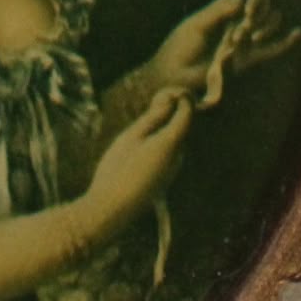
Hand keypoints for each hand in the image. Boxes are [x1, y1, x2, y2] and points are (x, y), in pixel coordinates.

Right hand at [83, 90, 190, 225]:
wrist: (112, 208)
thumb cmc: (118, 169)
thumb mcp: (132, 136)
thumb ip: (153, 118)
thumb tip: (170, 101)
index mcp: (172, 142)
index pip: (187, 112)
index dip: (181, 97)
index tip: (165, 92)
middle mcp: (179, 156)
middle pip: (183, 126)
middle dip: (173, 111)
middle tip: (153, 102)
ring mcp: (174, 170)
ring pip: (176, 140)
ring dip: (166, 127)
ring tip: (145, 122)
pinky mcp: (165, 179)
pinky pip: (170, 153)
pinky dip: (161, 142)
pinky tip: (141, 145)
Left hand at [141, 0, 300, 110]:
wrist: (176, 76)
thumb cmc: (180, 46)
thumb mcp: (197, 25)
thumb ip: (218, 12)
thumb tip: (242, 0)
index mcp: (224, 8)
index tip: (247, 2)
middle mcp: (237, 21)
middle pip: (264, 5)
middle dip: (261, 11)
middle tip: (246, 23)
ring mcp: (245, 40)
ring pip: (270, 24)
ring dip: (266, 27)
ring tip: (250, 38)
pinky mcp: (249, 59)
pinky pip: (273, 50)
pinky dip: (286, 42)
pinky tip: (298, 32)